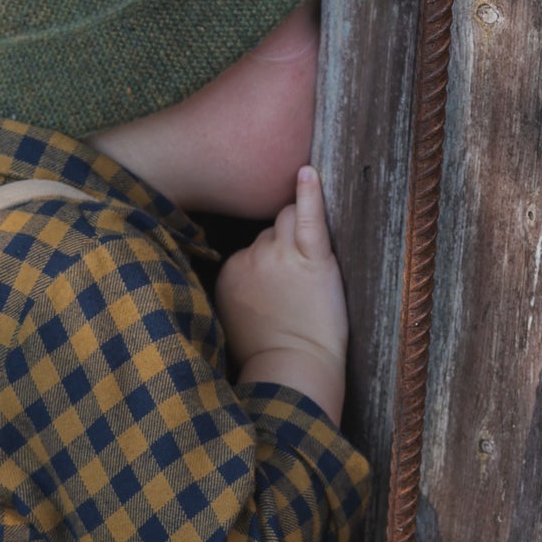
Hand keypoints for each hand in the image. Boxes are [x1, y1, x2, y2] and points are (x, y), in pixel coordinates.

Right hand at [214, 167, 349, 424]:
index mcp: (229, 272)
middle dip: (283, 246)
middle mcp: (250, 257)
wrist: (292, 369)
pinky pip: (309, 215)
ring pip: (286, 219)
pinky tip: (308, 171)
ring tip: (311, 257)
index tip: (279, 283)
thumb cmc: (268, 354)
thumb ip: (237, 288)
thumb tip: (247, 274)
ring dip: (298, 229)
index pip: (250, 246)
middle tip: (299, 279)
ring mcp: (281, 255)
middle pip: (269, 231)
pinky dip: (310, 192)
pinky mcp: (313, 257)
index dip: (268, 262)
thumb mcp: (233, 318)